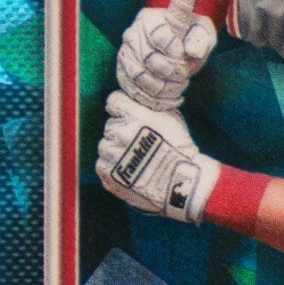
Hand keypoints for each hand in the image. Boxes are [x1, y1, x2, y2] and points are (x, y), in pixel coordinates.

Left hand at [97, 93, 219, 223]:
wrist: (181, 183)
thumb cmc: (180, 150)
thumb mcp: (170, 118)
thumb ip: (149, 108)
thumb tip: (139, 103)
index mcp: (134, 115)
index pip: (114, 101)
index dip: (122, 108)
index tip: (129, 115)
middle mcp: (119, 132)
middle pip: (111, 124)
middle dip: (122, 130)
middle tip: (139, 142)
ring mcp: (112, 154)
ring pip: (105, 145)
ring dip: (116, 149)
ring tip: (135, 159)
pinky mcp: (108, 174)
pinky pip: (102, 165)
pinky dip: (112, 166)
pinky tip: (130, 170)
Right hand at [116, 6, 217, 109]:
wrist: (176, 44)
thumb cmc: (189, 36)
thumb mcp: (201, 31)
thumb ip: (199, 39)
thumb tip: (194, 52)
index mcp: (151, 20)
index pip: (160, 37)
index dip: (175, 51)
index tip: (186, 55)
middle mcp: (132, 35)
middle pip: (147, 58)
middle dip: (171, 72)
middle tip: (184, 74)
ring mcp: (125, 55)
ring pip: (138, 77)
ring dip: (162, 88)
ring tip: (179, 86)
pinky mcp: (123, 73)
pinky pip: (132, 90)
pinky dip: (153, 100)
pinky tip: (170, 99)